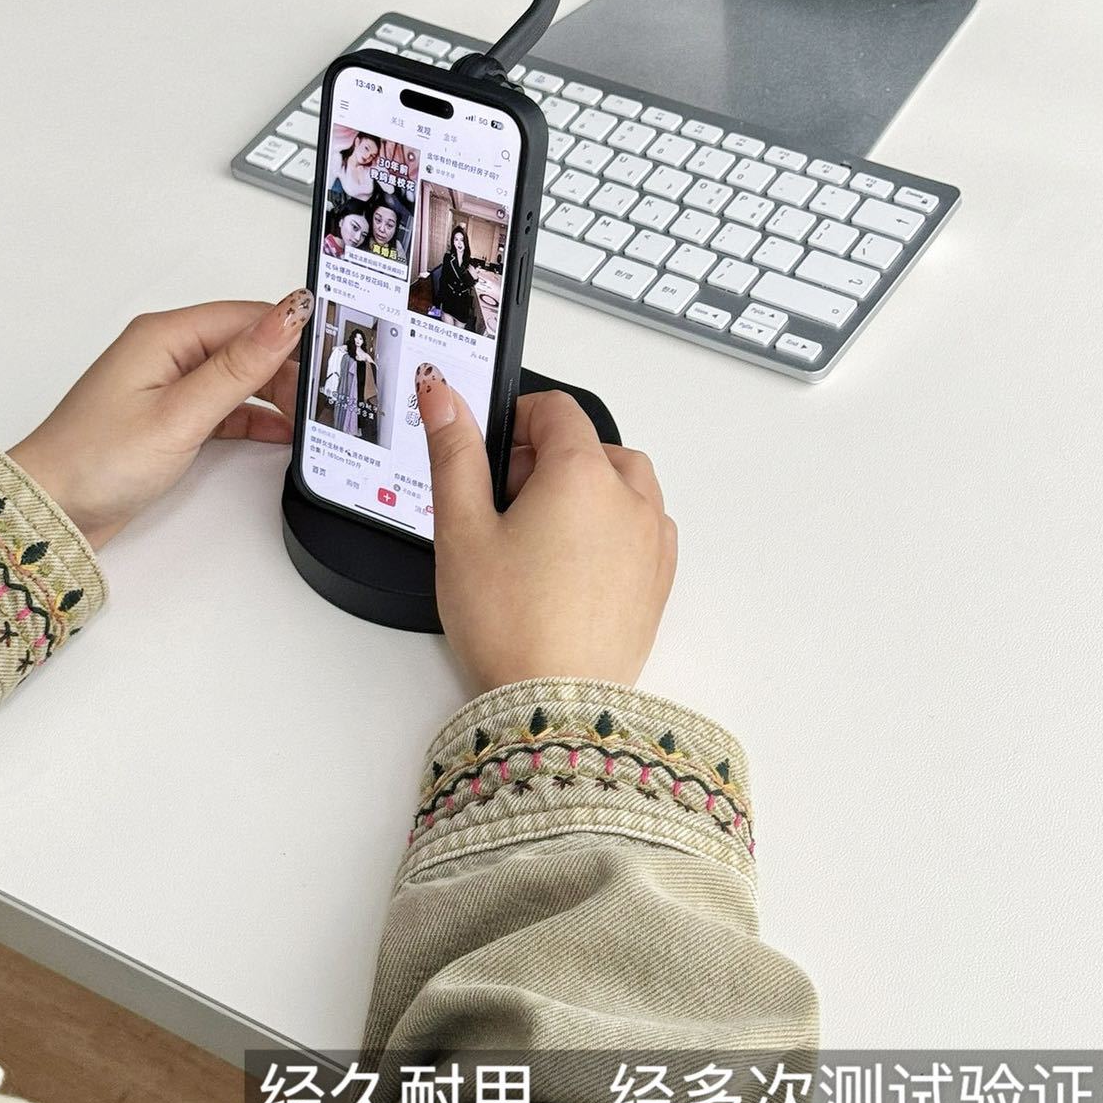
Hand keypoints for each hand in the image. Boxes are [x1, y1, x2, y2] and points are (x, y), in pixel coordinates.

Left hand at [8, 293, 312, 549]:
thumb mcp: (181, 413)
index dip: (291, 331)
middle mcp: (166, 352)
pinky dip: (253, 417)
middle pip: (245, 344)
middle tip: (323, 398)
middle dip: (287, 368)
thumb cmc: (95, 460)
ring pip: (238, 376)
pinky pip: (225, 405)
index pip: (245, 316)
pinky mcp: (169, 418)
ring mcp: (167, 386)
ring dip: (273, 394)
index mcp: (165, 335)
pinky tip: (279, 433)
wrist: (50, 510)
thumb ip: (239, 366)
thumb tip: (286, 316)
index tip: (331, 351)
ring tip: (308, 417)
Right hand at [415, 365, 675, 690]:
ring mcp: (652, 539)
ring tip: (541, 532)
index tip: (493, 450)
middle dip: (547, 459)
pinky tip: (575, 560)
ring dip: (585, 488)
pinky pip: (643, 525)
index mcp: (582, 474)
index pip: (555, 410)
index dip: (516, 420)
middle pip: (590, 445)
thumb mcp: (461, 529)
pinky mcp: (659, 578)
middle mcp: (629, 498)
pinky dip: (613, 525)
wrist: (554, 706)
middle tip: (504, 503)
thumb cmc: (509, 625)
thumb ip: (454, 452)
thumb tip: (443, 395)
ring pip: (622, 483)